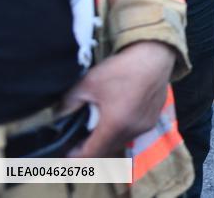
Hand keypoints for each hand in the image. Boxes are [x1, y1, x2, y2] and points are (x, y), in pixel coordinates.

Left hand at [61, 41, 175, 156]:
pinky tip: (117, 115)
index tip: (66, 152)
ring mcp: (145, 126)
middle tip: (78, 138)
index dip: (76, 156)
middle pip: (106, 150)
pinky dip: (121, 130)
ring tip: (97, 126)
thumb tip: (57, 114)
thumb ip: (70, 102)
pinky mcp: (153, 119)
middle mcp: (132, 130)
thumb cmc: (123, 69)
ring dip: (107, 139)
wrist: (155, 56)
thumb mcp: (90, 82)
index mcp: (115, 125)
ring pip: (120, 142)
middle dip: (91, 147)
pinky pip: (133, 132)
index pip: (92, 153)